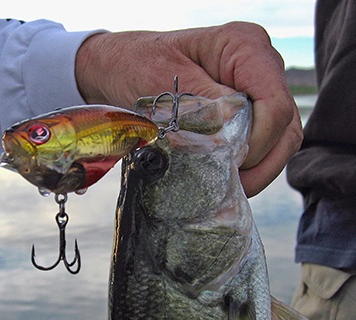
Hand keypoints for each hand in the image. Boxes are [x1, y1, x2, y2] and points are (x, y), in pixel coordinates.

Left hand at [75, 23, 302, 196]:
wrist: (123, 66)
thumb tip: (232, 139)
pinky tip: (226, 177)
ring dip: (257, 168)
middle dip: (260, 161)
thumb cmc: (137, 64)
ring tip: (227, 185)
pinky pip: (263, 143)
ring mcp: (254, 89)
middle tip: (229, 184)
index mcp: (243, 46)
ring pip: (280, 139)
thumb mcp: (162, 79)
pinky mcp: (246, 110)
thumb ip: (202, 105)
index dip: (259, 141)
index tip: (229, 163)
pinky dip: (250, 165)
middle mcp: (257, 66)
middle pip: (284, 125)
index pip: (275, 102)